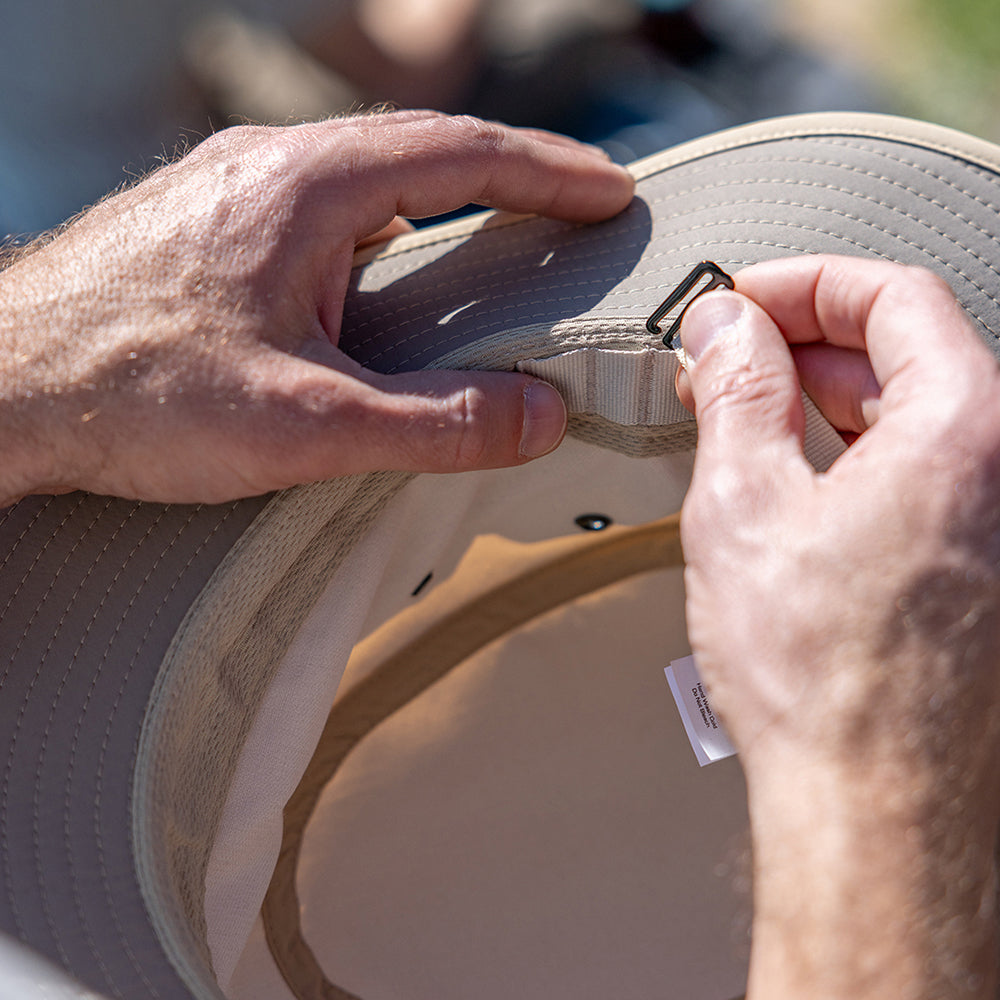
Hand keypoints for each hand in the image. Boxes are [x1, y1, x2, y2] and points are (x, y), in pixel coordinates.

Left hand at [0, 110, 633, 505]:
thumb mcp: (308, 424)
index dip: (552, 173)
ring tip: (501, 245)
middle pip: (423, 154)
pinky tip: (391, 282)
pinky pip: (326, 215)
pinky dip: (386, 237)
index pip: (465, 154)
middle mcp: (271, 168)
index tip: (613, 192)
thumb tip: (541, 416)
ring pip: (371, 184)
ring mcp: (235, 193)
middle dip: (512, 181)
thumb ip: (438, 423)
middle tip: (574, 213)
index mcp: (307, 185)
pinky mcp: (212, 231)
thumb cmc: (131, 393)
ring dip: (445, 207)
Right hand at [678, 256, 999, 998]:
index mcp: (968, 429)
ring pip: (912, 416)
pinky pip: (921, 474)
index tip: (742, 300)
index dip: (804, 283)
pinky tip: (792, 477)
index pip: (894, 297)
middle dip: (804, 343)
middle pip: (906, 353)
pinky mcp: (981, 569)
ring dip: (824, 401)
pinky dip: (853, 455)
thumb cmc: (821, 679)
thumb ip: (736, 391)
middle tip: (724, 360)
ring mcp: (998, 522)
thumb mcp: (744, 502)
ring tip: (742, 419)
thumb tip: (724, 328)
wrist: (872, 807)